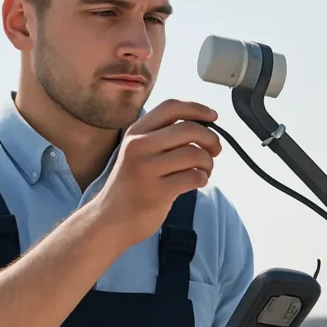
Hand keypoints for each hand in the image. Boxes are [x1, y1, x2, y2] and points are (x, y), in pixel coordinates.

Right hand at [95, 99, 220, 246]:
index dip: (197, 108)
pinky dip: (202, 178)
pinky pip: (194, 177)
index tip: (213, 116)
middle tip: (215, 150)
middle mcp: (138, 146)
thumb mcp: (138, 152)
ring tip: (204, 171)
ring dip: (208, 163)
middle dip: (211, 139)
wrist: (111, 219)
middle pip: (189, 129)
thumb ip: (163, 137)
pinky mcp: (157, 191)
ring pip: (195, 154)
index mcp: (136, 132)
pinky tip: (196, 182)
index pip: (171, 107)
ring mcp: (146, 169)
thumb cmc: (133, 185)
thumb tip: (204, 126)